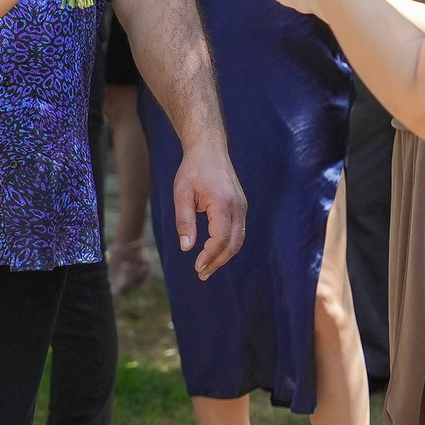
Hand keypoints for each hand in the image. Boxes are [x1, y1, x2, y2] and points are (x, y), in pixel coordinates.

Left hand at [171, 139, 246, 280]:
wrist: (209, 150)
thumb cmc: (192, 170)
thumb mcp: (181, 194)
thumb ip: (185, 221)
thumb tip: (187, 248)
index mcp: (223, 203)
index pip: (220, 238)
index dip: (210, 256)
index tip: (197, 267)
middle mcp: (238, 207)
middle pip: (233, 243)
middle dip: (218, 261)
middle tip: (201, 274)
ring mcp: (242, 207)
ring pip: (238, 239)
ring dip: (224, 256)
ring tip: (207, 267)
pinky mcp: (241, 207)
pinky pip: (238, 231)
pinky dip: (228, 245)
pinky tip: (214, 252)